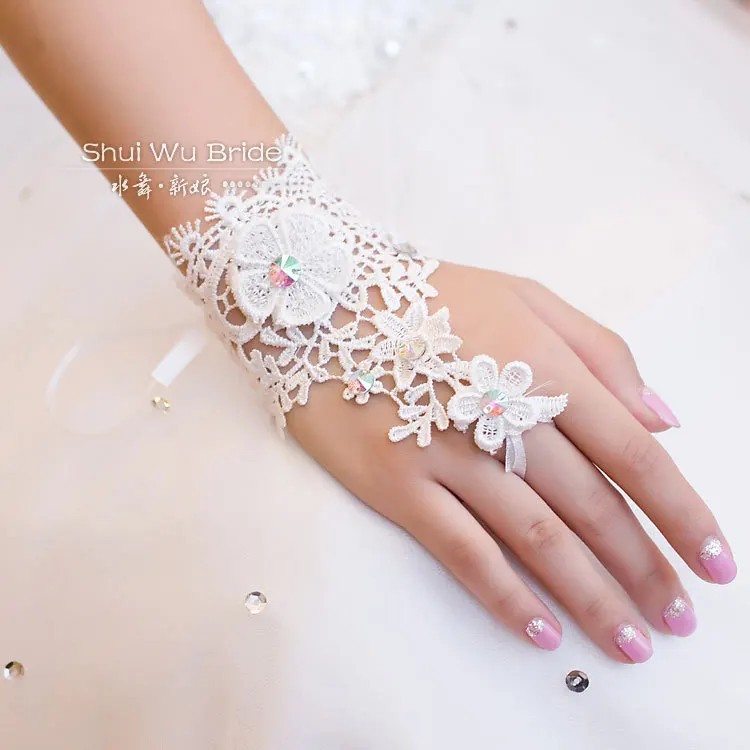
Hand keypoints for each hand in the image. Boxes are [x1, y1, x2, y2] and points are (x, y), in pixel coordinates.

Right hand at [288, 261, 735, 662]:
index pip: (632, 452)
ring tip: (631, 642)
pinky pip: (461, 550)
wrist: (323, 300)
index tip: (715, 563)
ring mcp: (445, 454)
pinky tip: (540, 630)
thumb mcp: (524, 295)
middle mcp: (501, 414)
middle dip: (644, 569)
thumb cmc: (429, 296)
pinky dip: (504, 595)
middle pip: (591, 506)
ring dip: (589, 596)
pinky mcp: (396, 483)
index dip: (681, 512)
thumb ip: (601, 350)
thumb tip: (663, 420)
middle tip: (678, 620)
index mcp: (542, 364)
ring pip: (535, 537)